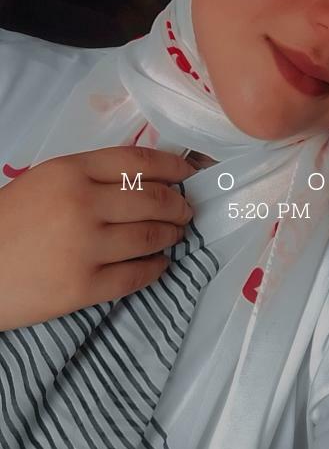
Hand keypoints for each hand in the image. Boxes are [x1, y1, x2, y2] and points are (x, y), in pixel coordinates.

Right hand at [0, 145, 197, 330]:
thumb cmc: (7, 222)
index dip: (173, 167)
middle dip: (178, 205)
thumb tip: (145, 180)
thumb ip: (89, 177)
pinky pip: (136, 275)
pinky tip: (160, 265)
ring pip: (150, 236)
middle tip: (186, 211)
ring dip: (171, 235)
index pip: (138, 161)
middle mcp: (83, 203)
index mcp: (71, 170)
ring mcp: (86, 246)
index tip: (190, 174)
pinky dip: (156, 268)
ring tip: (175, 235)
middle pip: (153, 199)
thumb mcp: (45, 181)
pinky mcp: (84, 286)